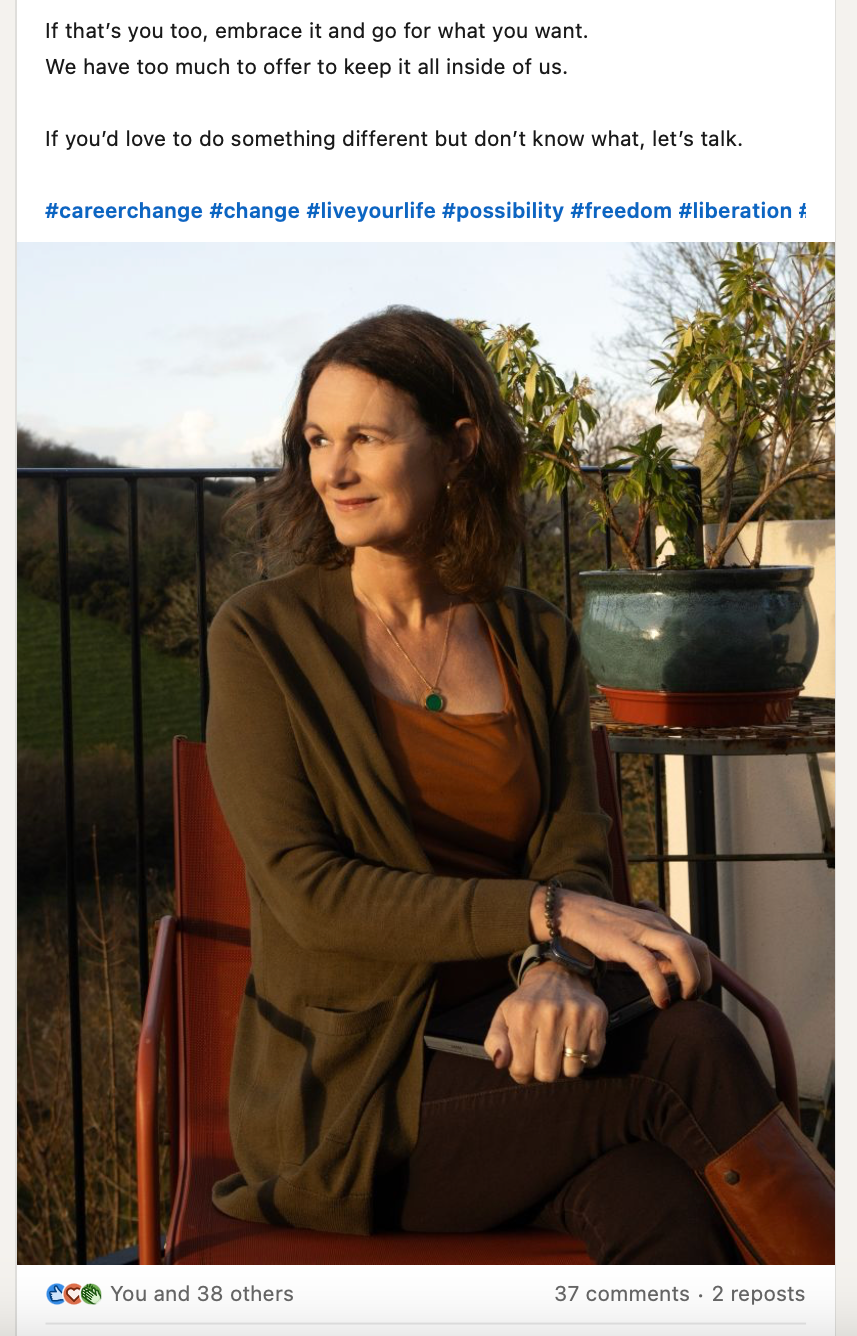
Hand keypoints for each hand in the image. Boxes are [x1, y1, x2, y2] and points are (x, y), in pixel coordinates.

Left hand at [484, 962, 607, 1083]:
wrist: (558, 974)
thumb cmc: (529, 1002)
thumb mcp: (504, 1016)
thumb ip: (494, 1041)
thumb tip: (500, 1062)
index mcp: (523, 1014)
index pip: (522, 1069)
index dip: (522, 1071)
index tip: (525, 1060)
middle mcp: (550, 1013)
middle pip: (548, 1074)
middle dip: (543, 1070)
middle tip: (543, 1054)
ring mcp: (576, 1014)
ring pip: (572, 1070)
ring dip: (566, 1065)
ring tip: (560, 1047)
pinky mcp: (597, 1016)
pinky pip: (593, 1059)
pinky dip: (585, 1058)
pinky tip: (576, 1041)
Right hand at [529, 886, 711, 1007]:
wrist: (574, 912)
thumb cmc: (603, 929)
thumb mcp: (635, 938)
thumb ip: (655, 952)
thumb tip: (674, 973)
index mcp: (661, 925)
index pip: (698, 947)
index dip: (705, 972)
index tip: (696, 991)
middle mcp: (656, 925)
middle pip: (697, 948)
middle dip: (703, 977)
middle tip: (693, 998)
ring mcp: (640, 932)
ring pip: (681, 950)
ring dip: (690, 978)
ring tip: (683, 998)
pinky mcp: (622, 942)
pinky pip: (649, 964)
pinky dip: (659, 986)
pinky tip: (659, 1001)